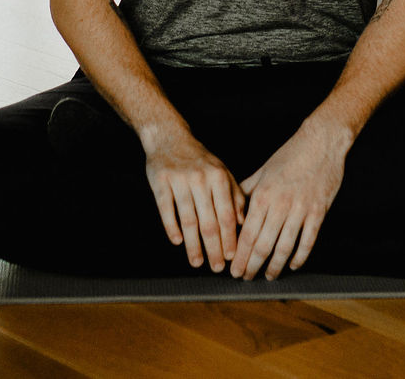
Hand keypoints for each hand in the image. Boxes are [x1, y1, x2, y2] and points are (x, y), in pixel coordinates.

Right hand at [141, 127, 245, 271]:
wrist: (169, 137)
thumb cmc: (199, 159)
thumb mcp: (221, 171)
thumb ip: (234, 195)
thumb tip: (244, 222)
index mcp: (219, 177)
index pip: (227, 215)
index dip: (230, 238)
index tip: (233, 257)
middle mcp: (201, 179)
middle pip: (209, 221)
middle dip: (214, 248)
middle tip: (217, 268)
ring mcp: (179, 180)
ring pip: (188, 219)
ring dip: (193, 245)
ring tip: (197, 263)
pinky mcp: (160, 182)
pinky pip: (166, 209)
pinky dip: (171, 227)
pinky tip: (177, 242)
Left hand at [231, 122, 349, 280]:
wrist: (320, 143)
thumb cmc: (290, 155)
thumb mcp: (262, 171)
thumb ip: (246, 191)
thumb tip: (232, 209)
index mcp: (263, 195)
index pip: (246, 234)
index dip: (239, 256)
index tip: (234, 269)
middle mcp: (279, 205)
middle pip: (262, 245)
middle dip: (251, 266)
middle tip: (245, 278)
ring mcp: (300, 210)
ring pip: (284, 248)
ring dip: (275, 266)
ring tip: (268, 276)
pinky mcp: (318, 212)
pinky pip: (307, 241)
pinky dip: (299, 257)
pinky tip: (292, 265)